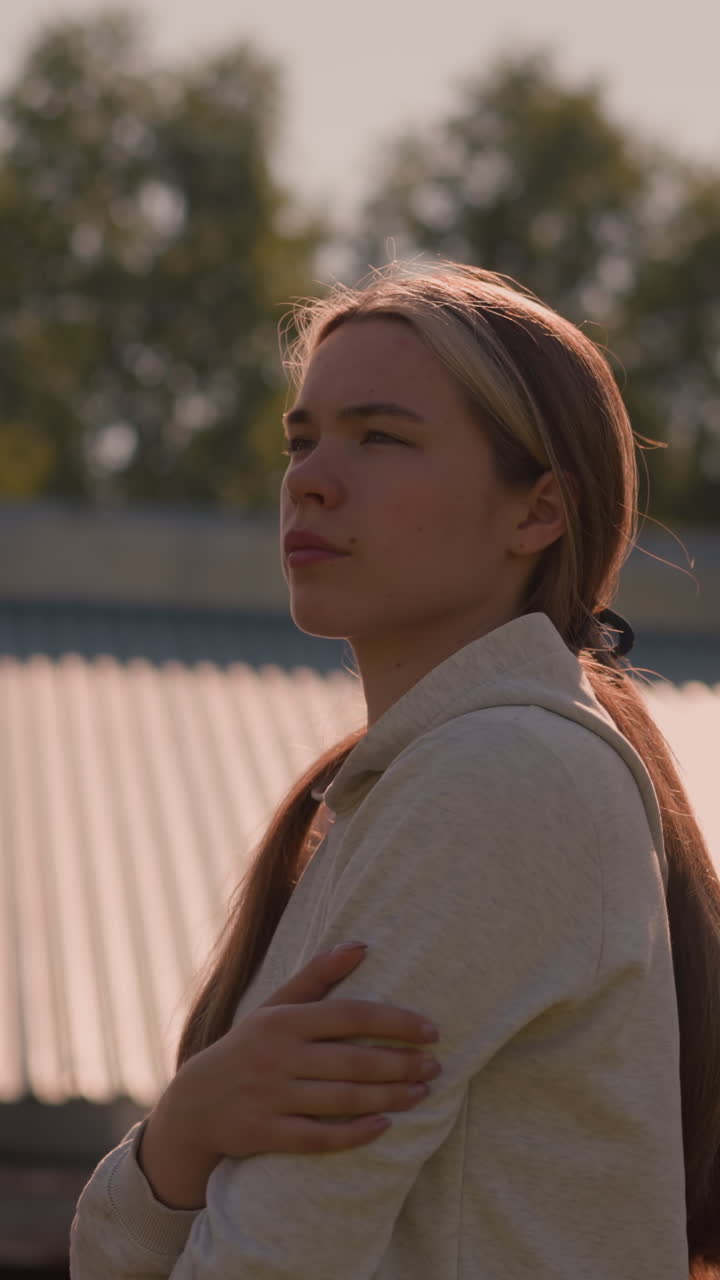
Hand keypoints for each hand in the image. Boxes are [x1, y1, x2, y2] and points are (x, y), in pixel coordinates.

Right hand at [164, 943, 441, 1160]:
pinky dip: (354, 1134)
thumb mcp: (275, 1008)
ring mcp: (270, 1097)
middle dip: (400, 1064)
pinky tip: (384, 1127)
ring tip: (421, 1092)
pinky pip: (319, 1137)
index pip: (350, 1015)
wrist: (195, 1104)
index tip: (431, 1030)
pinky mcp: (265, 1134)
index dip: (394, 1023)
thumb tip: (362, 945)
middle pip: (352, 1061)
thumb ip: (317, 976)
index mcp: (283, 1020)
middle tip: (436, 1066)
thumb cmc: (248, 1047)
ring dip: (388, 1098)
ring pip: (342, 1100)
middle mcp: (277, 1056)